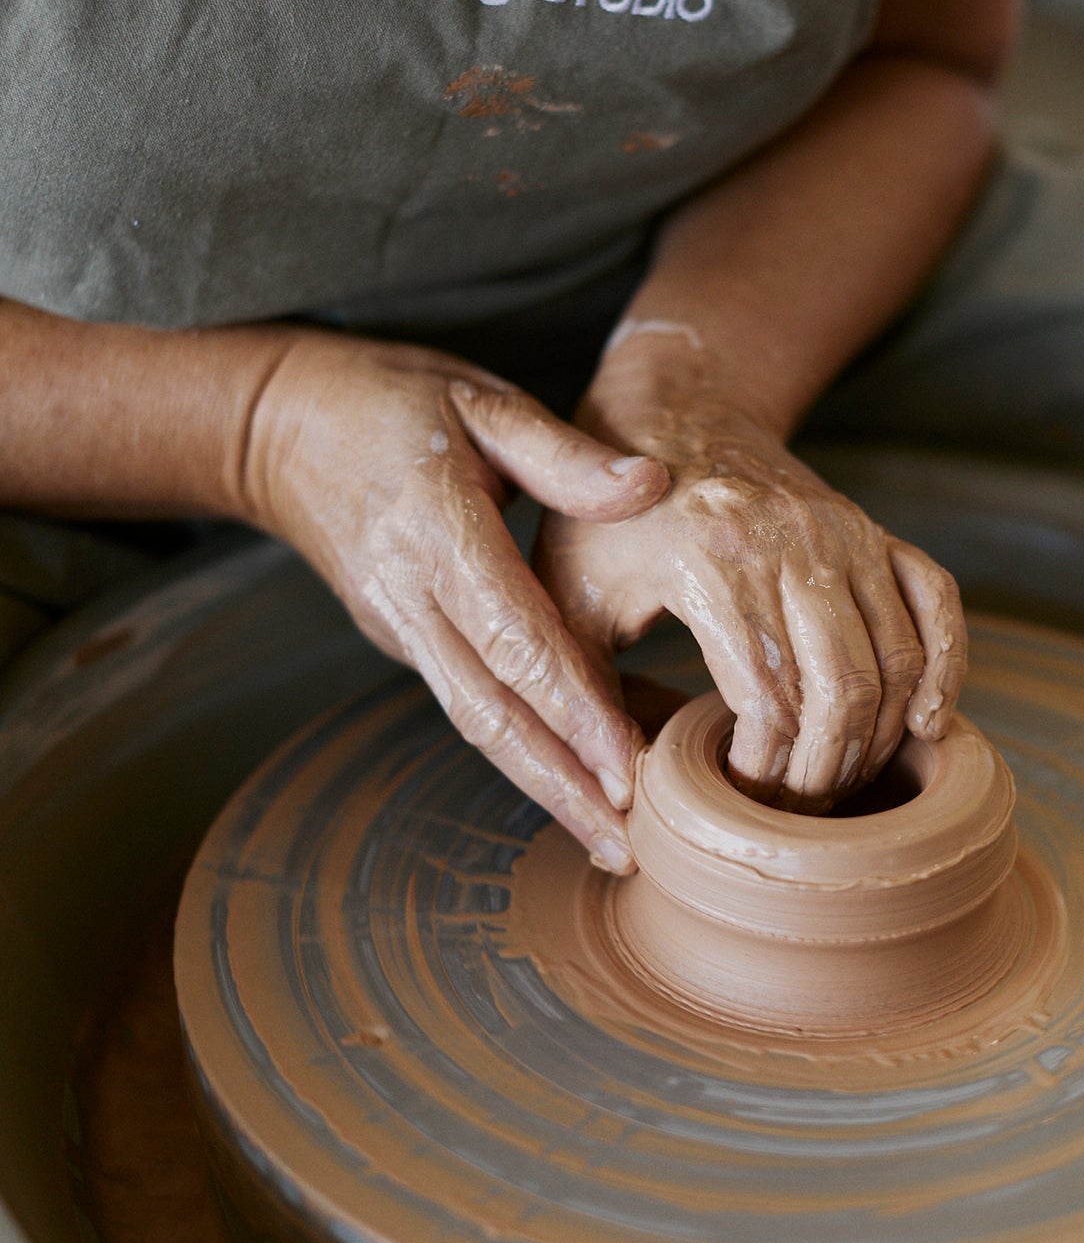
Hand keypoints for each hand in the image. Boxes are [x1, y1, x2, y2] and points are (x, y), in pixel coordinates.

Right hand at [239, 330, 668, 869]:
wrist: (273, 427)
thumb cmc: (386, 400)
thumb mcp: (477, 398)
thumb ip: (562, 453)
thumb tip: (650, 486)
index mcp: (434, 527)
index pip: (512, 633)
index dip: (570, 703)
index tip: (626, 762)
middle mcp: (409, 594)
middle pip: (489, 709)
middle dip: (559, 783)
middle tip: (626, 844)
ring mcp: (398, 625)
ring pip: (475, 720)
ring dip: (541, 784)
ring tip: (609, 838)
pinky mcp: (400, 637)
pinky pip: (468, 700)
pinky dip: (522, 746)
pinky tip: (576, 773)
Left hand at [536, 404, 965, 812]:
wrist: (671, 412)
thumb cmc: (607, 518)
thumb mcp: (570, 596)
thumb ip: (581, 691)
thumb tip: (617, 793)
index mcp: (713, 560)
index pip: (770, 702)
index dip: (767, 773)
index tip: (739, 800)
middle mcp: (793, 542)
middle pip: (843, 690)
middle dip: (826, 773)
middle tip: (794, 812)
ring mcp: (844, 534)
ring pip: (895, 659)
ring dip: (878, 738)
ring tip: (837, 781)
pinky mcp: (873, 532)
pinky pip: (936, 602)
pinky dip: (946, 665)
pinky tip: (929, 722)